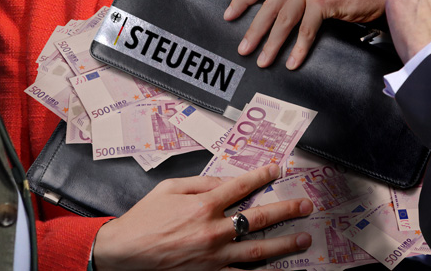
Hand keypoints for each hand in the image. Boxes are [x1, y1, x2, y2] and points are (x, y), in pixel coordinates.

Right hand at [91, 163, 313, 270]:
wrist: (124, 253)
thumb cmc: (144, 219)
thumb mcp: (169, 188)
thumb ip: (201, 182)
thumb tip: (227, 180)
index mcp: (202, 204)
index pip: (241, 186)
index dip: (263, 176)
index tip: (279, 170)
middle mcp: (212, 230)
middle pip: (258, 217)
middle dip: (286, 210)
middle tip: (306, 205)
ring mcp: (213, 255)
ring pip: (257, 249)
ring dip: (284, 243)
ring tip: (304, 238)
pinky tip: (277, 270)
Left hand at [224, 0, 401, 68]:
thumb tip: (272, 10)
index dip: (243, 1)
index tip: (229, 16)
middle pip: (269, 5)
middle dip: (254, 30)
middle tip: (243, 49)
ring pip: (284, 20)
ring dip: (272, 44)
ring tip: (263, 60)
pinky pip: (305, 30)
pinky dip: (298, 49)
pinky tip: (292, 62)